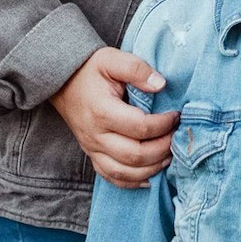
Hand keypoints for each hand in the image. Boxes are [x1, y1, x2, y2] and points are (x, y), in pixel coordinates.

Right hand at [51, 47, 177, 186]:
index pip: (140, 127)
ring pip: (124, 172)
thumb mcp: (112, 59)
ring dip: (151, 168)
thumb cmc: (91, 70)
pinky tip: (149, 177)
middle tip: (176, 137)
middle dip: (162, 149)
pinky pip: (111, 177)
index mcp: (102, 111)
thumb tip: (161, 84)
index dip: (164, 124)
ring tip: (169, 155)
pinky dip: (132, 182)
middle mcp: (95, 135)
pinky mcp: (92, 155)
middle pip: (134, 155)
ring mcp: (92, 148)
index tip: (176, 115)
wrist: (63, 81)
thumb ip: (137, 69)